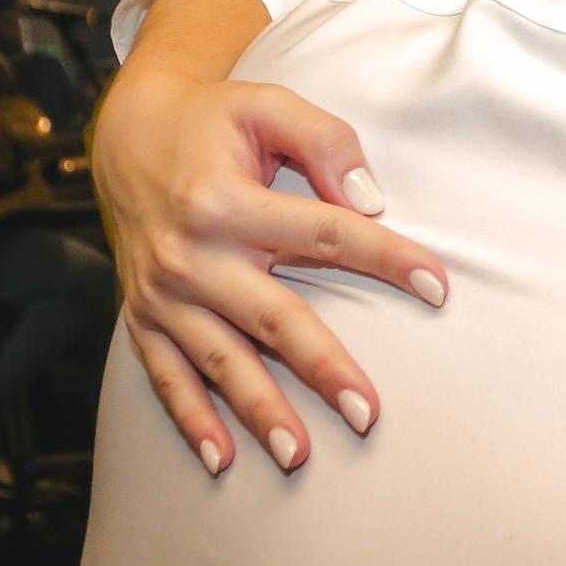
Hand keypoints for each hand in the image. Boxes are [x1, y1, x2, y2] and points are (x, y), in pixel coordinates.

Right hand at [96, 69, 449, 474]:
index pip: (326, 233)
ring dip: (259, 411)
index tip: (439, 287)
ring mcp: (163, 293)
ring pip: (219, 362)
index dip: (387, 258)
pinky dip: (192, 421)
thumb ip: (326, 141)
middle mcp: (190, 254)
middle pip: (273, 317)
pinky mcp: (142, 318)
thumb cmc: (213, 122)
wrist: (126, 138)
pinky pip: (166, 378)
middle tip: (366, 412)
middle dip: (322, 367)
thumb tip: (370, 200)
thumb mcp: (267, 104)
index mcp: (225, 200)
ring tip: (300, 455)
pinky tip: (222, 461)